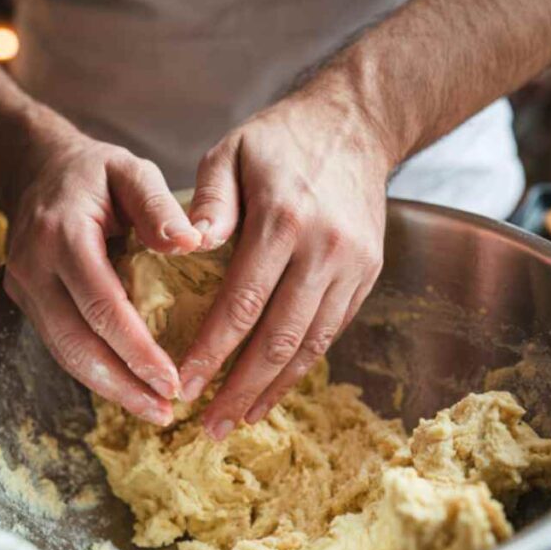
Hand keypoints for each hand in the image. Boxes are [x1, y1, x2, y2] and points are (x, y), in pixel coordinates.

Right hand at [4, 130, 201, 425]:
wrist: (36, 169)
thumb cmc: (94, 173)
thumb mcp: (130, 171)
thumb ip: (158, 205)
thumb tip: (192, 243)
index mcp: (62, 234)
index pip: (101, 305)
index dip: (136, 349)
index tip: (172, 380)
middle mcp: (34, 267)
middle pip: (77, 343)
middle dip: (122, 385)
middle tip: (164, 412)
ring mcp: (24, 288)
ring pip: (64, 354)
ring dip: (109, 388)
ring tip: (152, 411)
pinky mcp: (27, 303)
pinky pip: (61, 346)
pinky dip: (95, 372)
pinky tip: (129, 388)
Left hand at [179, 93, 393, 438]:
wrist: (357, 124)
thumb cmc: (279, 139)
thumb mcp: (230, 151)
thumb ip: (206, 201)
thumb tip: (184, 247)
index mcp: (283, 220)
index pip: (241, 304)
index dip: (211, 352)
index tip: (182, 385)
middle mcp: (324, 249)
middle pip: (279, 338)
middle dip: (240, 388)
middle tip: (207, 425)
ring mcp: (353, 266)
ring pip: (311, 345)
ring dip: (272, 390)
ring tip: (237, 421)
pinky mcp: (367, 275)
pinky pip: (332, 332)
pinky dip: (301, 368)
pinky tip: (273, 389)